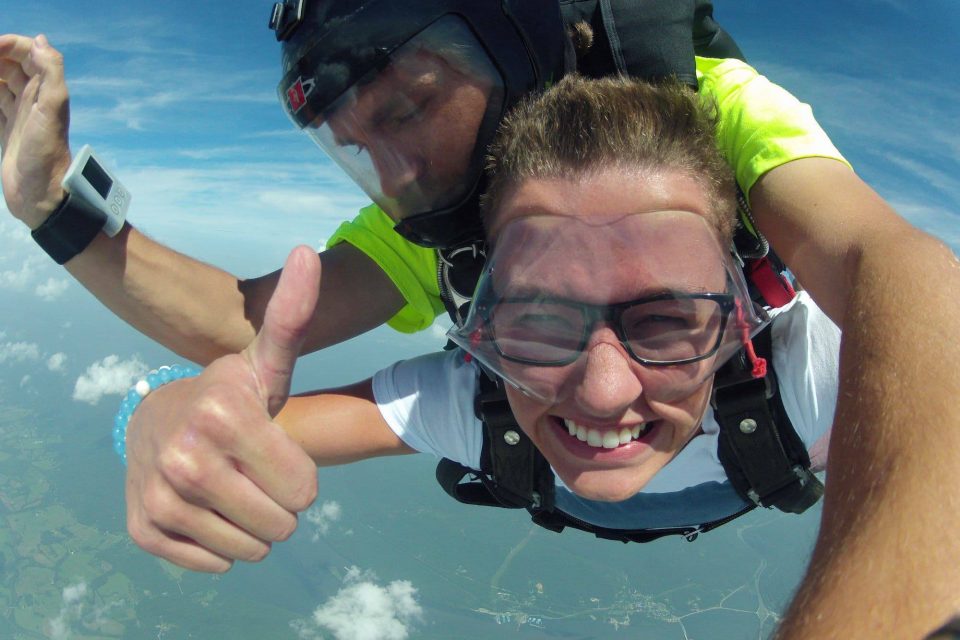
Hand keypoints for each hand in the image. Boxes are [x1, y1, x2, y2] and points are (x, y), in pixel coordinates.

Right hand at [0, 34, 71, 228]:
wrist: (40, 194)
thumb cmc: (46, 153)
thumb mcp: (52, 108)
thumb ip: (51, 72)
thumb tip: (40, 40)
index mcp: (45, 90)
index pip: (27, 53)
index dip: (8, 44)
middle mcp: (32, 99)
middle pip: (10, 65)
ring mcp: (18, 114)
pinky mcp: (6, 130)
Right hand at [125, 246, 320, 571]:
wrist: (156, 420)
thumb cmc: (228, 395)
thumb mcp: (263, 361)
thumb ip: (293, 317)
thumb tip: (307, 251)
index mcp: (226, 416)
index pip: (305, 491)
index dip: (297, 474)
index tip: (272, 449)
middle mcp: (187, 459)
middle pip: (282, 525)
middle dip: (278, 503)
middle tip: (252, 469)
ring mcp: (161, 498)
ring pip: (252, 549)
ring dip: (252, 525)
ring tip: (230, 485)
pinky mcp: (144, 530)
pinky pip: (215, 563)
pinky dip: (219, 544)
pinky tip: (204, 506)